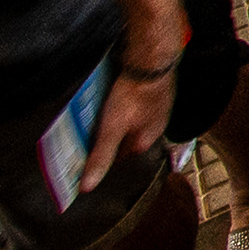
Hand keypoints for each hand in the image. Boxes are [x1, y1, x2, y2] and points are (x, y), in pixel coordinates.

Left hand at [76, 54, 173, 193]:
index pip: (124, 155)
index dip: (107, 154)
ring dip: (124, 119)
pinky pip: (142, 102)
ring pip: (138, 119)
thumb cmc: (133, 97)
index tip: (92, 152)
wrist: (152, 63)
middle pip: (132, 136)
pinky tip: (121, 95)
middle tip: (96, 130)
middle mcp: (157, 125)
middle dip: (116, 136)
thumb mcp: (111, 130)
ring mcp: (160, 105)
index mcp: (147, 139)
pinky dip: (131, 102)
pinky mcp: (158, 89)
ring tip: (105, 112)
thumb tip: (88, 186)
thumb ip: (101, 157)